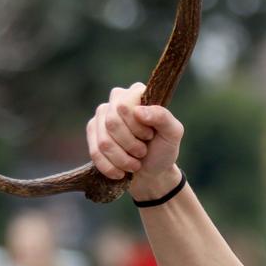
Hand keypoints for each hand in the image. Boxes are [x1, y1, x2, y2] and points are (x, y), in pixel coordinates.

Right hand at [87, 82, 184, 198]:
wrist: (152, 173)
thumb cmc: (163, 149)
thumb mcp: (173, 134)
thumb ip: (163, 118)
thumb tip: (138, 111)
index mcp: (137, 93)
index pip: (123, 107)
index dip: (136, 127)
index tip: (150, 136)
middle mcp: (117, 99)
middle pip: (111, 123)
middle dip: (130, 145)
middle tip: (142, 152)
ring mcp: (101, 115)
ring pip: (103, 141)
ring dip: (122, 159)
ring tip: (135, 164)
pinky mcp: (92, 132)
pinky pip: (95, 152)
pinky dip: (110, 167)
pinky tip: (121, 172)